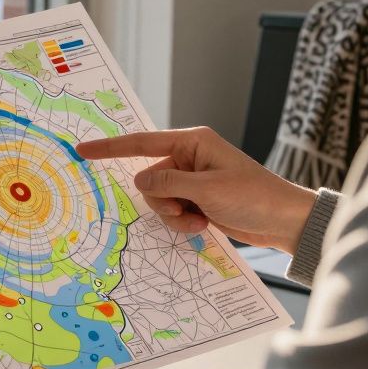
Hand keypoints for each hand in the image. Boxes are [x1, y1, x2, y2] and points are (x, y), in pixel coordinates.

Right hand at [76, 127, 317, 253]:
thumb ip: (168, 182)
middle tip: (187, 211)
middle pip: (150, 178)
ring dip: (174, 215)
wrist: (284, 221)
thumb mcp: (208, 190)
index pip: (142, 143)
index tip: (83, 150)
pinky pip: (173, 211)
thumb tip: (140, 179)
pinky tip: (205, 226)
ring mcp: (193, 180)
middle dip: (162, 201)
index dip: (110, 147)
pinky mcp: (197, 200)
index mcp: (193, 142)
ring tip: (200, 221)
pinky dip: (183, 222)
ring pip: (159, 199)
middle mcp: (190, 158)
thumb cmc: (254, 197)